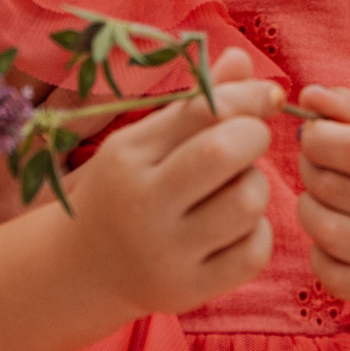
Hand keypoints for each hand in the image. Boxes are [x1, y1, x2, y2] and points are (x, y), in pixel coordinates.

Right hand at [64, 44, 279, 314]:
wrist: (83, 269)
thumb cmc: (125, 190)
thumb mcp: (145, 141)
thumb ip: (197, 103)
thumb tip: (242, 59)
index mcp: (130, 156)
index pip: (203, 109)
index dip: (248, 95)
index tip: (266, 97)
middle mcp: (144, 205)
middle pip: (225, 152)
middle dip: (255, 136)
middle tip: (248, 143)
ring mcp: (167, 253)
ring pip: (248, 201)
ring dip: (254, 186)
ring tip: (233, 188)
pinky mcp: (190, 290)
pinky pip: (255, 251)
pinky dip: (257, 233)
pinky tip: (233, 228)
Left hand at [293, 84, 349, 306]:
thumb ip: (348, 110)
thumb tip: (308, 95)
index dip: (318, 140)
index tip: (309, 135)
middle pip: (336, 188)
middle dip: (309, 171)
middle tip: (313, 165)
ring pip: (327, 232)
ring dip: (308, 209)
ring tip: (319, 198)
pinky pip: (329, 273)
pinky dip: (317, 252)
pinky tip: (332, 237)